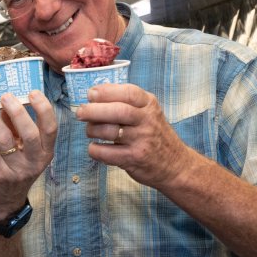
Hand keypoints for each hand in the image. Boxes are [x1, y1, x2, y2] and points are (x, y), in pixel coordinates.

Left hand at [0, 91, 56, 218]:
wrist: (4, 200)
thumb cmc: (16, 167)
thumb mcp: (25, 149)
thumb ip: (18, 126)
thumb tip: (9, 100)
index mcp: (45, 152)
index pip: (51, 128)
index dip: (43, 109)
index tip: (33, 93)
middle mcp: (34, 161)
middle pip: (29, 133)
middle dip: (17, 111)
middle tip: (6, 96)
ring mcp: (16, 169)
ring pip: (4, 138)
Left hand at [77, 83, 191, 187]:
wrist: (175, 165)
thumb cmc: (155, 135)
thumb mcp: (149, 112)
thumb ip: (128, 102)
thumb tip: (95, 93)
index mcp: (149, 105)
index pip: (128, 92)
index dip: (106, 91)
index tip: (91, 94)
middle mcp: (147, 121)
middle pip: (117, 111)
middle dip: (93, 110)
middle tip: (80, 112)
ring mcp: (142, 140)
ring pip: (109, 131)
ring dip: (92, 130)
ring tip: (90, 131)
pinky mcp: (134, 159)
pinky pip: (106, 153)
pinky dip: (94, 149)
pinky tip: (95, 147)